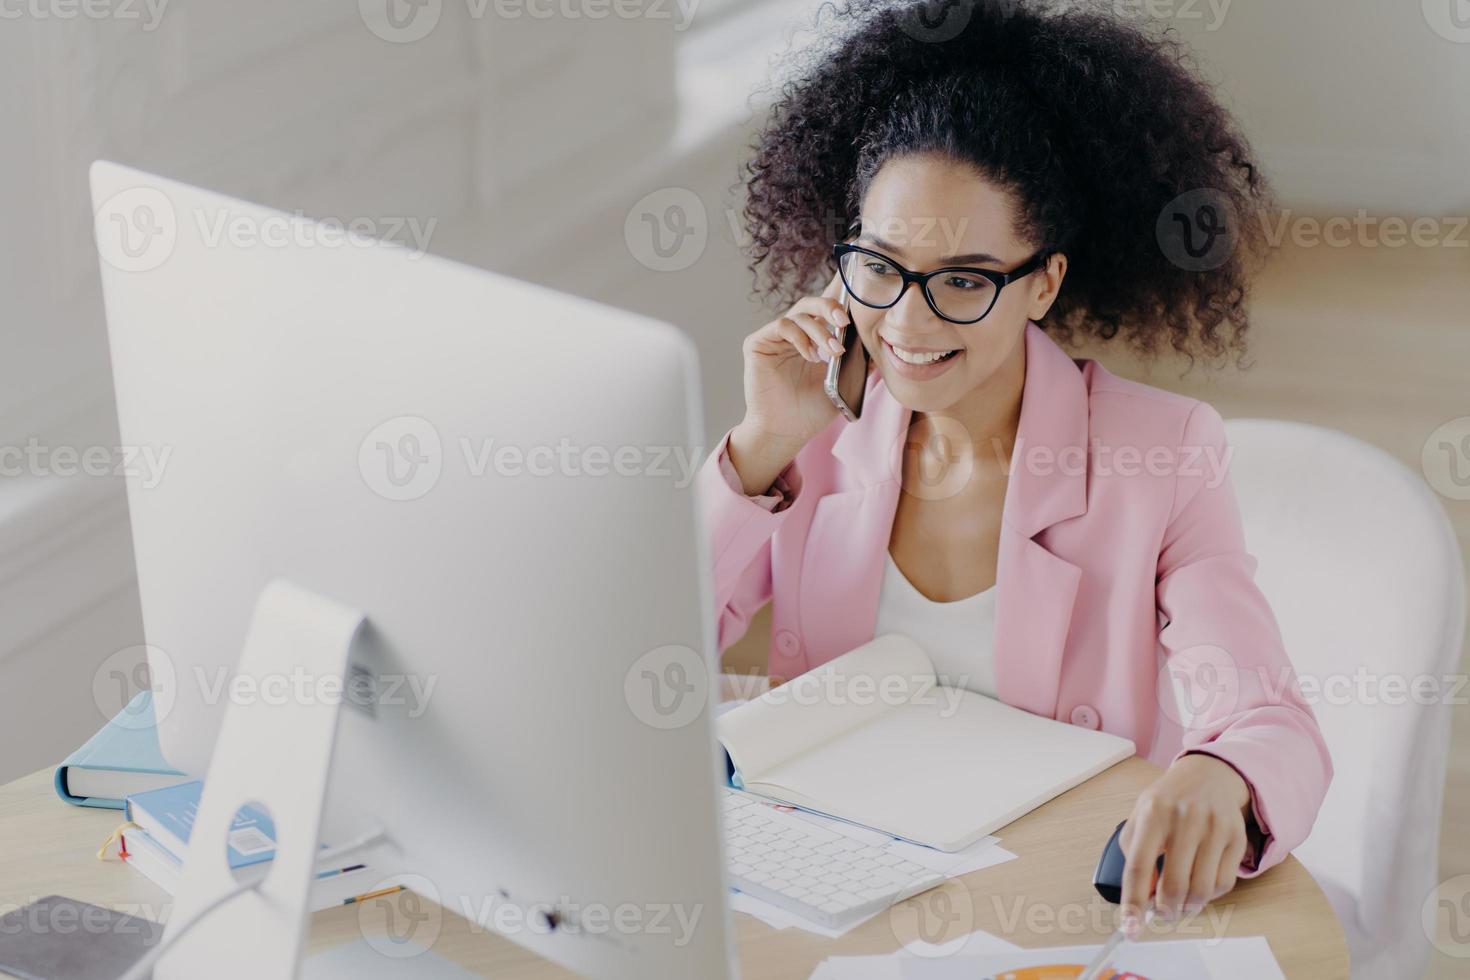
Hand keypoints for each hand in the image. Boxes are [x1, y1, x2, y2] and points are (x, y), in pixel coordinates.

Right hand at [727, 274, 849, 494]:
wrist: (786, 432)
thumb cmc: (811, 411)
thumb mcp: (843, 383)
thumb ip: (857, 361)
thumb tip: (880, 343)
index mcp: (811, 339)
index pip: (825, 311)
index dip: (839, 301)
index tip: (857, 301)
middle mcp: (792, 334)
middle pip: (811, 304)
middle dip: (830, 308)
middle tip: (844, 322)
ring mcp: (774, 338)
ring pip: (799, 314)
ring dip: (819, 330)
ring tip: (832, 352)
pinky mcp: (757, 343)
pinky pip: (781, 325)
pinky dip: (800, 337)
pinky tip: (810, 355)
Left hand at [1118, 753, 1251, 933]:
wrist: (1207, 776)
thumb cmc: (1168, 802)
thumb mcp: (1140, 817)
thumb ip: (1135, 855)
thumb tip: (1143, 897)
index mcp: (1153, 813)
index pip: (1138, 867)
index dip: (1132, 902)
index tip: (1130, 928)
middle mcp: (1185, 819)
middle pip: (1174, 885)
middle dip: (1165, 910)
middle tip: (1162, 914)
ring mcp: (1214, 827)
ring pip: (1201, 889)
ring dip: (1188, 907)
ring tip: (1180, 903)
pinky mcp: (1237, 837)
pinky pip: (1224, 883)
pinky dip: (1209, 896)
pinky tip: (1199, 886)